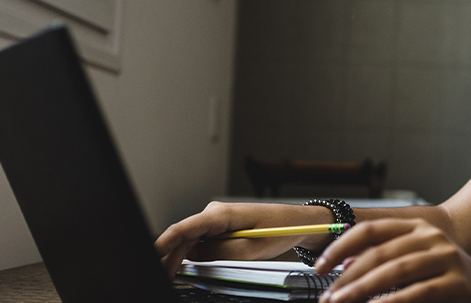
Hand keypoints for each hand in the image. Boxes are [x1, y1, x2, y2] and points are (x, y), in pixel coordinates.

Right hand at [155, 201, 331, 276]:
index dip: (163, 245)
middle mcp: (214, 213)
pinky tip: (182, 267)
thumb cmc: (279, 230)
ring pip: (190, 240)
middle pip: (183, 237)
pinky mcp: (222, 226)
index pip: (183, 229)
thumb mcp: (248, 249)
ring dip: (179, 257)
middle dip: (169, 258)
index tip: (151, 257)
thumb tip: (192, 255)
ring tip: (169, 276)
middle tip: (162, 278)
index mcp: (221, 214)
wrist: (299, 222)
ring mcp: (217, 219)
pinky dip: (191, 254)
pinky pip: (201, 240)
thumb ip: (217, 252)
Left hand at [315, 218, 470, 302]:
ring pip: (395, 270)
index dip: (340, 246)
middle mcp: (431, 236)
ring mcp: (446, 256)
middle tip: (328, 295)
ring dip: (362, 288)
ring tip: (341, 302)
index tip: (319, 266)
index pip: (370, 229)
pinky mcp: (456, 280)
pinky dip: (392, 301)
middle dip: (347, 276)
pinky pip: (418, 291)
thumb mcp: (413, 265)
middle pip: (379, 252)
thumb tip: (344, 267)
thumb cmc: (446, 281)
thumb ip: (383, 262)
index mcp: (417, 226)